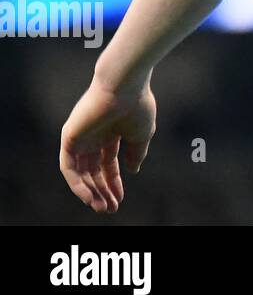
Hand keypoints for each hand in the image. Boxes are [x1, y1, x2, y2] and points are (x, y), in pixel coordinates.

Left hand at [60, 75, 155, 212]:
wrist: (126, 86)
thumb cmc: (138, 106)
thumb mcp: (142, 135)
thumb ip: (136, 153)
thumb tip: (132, 171)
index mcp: (111, 132)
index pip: (108, 163)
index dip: (114, 182)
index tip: (120, 198)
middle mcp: (93, 135)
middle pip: (94, 170)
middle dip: (102, 190)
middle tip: (110, 208)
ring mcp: (80, 136)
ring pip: (81, 172)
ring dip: (90, 191)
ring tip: (101, 207)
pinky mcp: (69, 137)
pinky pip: (69, 167)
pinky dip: (77, 183)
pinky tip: (89, 196)